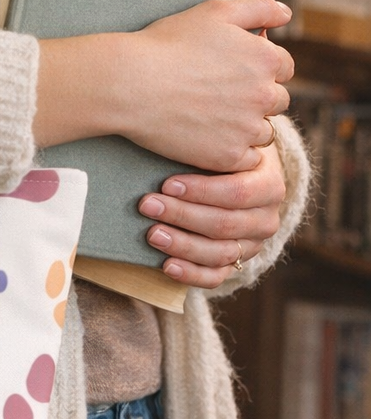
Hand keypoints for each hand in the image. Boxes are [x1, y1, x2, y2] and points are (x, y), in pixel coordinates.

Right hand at [115, 0, 293, 172]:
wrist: (130, 84)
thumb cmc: (168, 44)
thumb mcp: (215, 11)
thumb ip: (258, 7)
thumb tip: (287, 14)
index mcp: (266, 59)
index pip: (284, 67)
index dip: (258, 67)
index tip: (231, 70)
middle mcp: (265, 95)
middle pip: (277, 100)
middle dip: (256, 97)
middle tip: (218, 94)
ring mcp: (247, 129)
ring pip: (264, 132)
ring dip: (247, 126)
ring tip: (211, 116)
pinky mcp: (228, 156)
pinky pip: (247, 159)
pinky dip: (233, 151)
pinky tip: (209, 137)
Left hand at [138, 139, 286, 288]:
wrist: (240, 178)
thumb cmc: (223, 157)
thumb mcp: (224, 145)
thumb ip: (207, 147)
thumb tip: (171, 141)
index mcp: (269, 186)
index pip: (238, 192)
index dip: (201, 191)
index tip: (167, 184)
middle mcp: (266, 220)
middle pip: (224, 224)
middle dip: (182, 215)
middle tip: (148, 205)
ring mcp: (253, 246)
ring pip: (219, 253)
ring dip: (182, 245)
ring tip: (152, 234)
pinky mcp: (237, 264)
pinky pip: (215, 277)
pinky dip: (190, 274)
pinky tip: (167, 266)